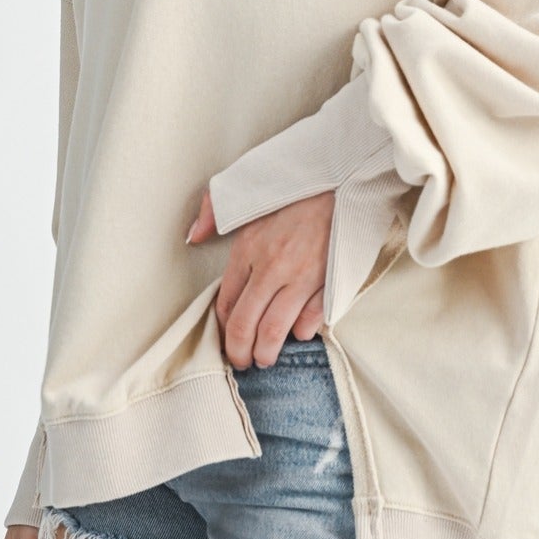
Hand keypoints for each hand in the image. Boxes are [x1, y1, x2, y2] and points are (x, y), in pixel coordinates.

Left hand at [185, 185, 333, 367]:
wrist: (345, 176)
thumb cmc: (297, 184)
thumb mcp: (246, 187)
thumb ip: (214, 210)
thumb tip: (193, 235)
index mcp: (248, 248)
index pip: (225, 302)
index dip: (223, 328)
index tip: (226, 338)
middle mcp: (271, 268)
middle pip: (245, 325)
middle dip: (239, 352)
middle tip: (242, 361)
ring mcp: (302, 278)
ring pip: (275, 332)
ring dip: (267, 353)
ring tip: (265, 358)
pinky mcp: (330, 282)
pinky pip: (311, 320)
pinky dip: (302, 332)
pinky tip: (298, 334)